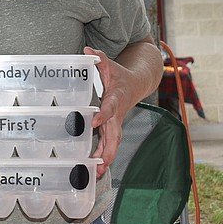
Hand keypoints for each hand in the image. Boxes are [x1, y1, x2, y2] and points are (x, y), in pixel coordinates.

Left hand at [87, 46, 133, 177]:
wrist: (136, 83)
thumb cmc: (119, 75)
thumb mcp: (109, 64)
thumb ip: (99, 57)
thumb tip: (86, 50)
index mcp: (115, 99)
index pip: (110, 109)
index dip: (103, 115)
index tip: (94, 122)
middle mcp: (117, 114)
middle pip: (115, 135)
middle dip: (108, 150)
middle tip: (100, 163)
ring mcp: (115, 122)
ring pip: (113, 143)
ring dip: (106, 158)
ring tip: (96, 173)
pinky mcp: (112, 127)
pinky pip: (109, 143)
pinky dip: (104, 155)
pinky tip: (95, 168)